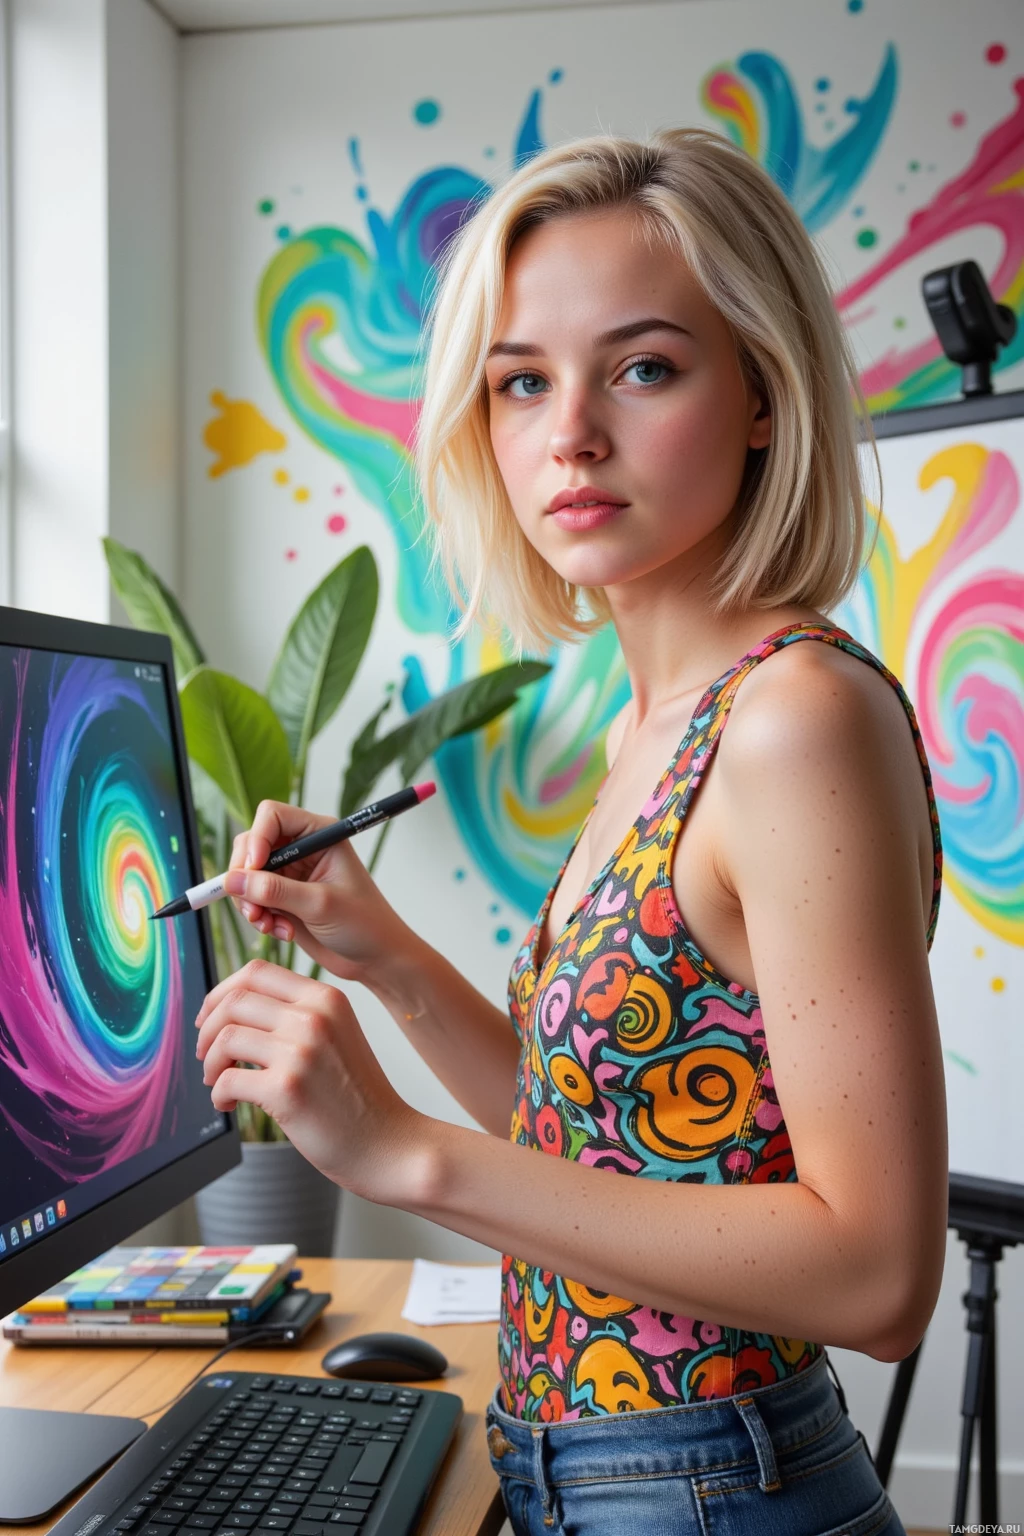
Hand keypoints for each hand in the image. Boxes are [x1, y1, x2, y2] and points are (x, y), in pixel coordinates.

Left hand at [195, 958, 423, 1201]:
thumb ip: (299, 1015)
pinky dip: (218, 1095)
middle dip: (207, 1028)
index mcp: (326, 998)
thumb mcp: (337, 1035)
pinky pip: (227, 1081)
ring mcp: (301, 1052)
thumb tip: (234, 1008)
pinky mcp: (287, 1090)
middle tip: (207, 1054)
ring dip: (210, 1063)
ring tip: (218, 1082)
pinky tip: (230, 1105)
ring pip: (225, 1038)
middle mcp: (315, 1017)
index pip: (256, 971)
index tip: (209, 1017)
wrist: (389, 1143)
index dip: (221, 992)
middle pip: (234, 1001)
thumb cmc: (356, 1096)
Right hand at [224, 799, 409, 983]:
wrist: (376, 958)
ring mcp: (291, 873)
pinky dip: (259, 917)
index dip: (256, 839)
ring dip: (251, 903)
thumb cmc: (364, 924)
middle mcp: (302, 847)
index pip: (272, 816)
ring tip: (269, 926)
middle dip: (246, 878)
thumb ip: (274, 891)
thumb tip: (232, 881)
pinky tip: (282, 932)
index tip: (252, 870)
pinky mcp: (283, 898)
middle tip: (254, 908)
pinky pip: (252, 899)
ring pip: (246, 875)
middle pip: (251, 845)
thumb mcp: (319, 905)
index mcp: (320, 834)